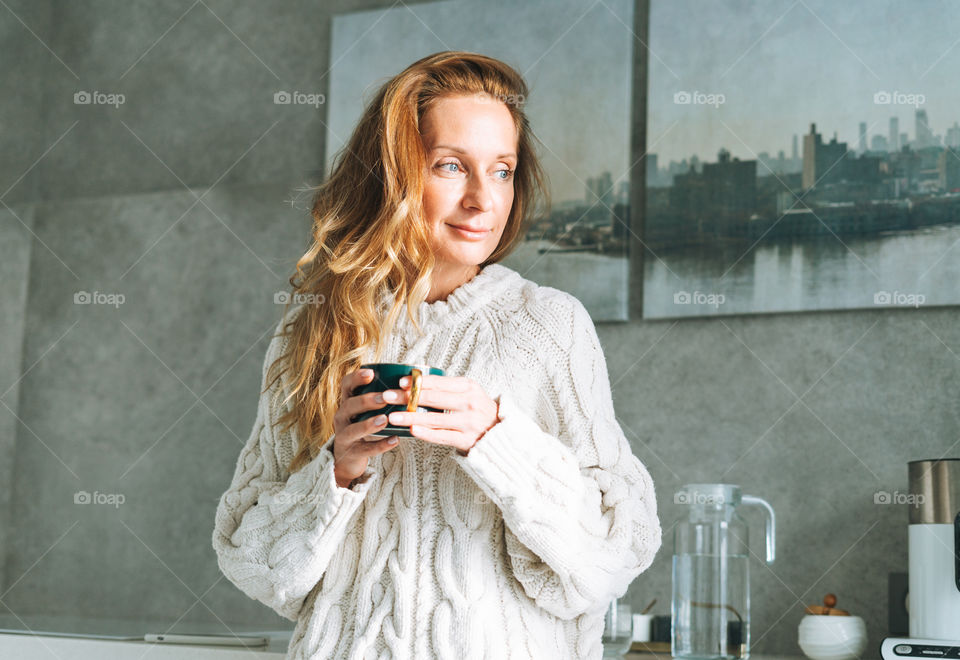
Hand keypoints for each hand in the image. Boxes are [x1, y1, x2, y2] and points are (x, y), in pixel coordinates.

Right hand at [330, 368, 401, 487]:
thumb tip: (408, 382)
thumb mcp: (364, 411)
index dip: (356, 378)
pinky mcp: (352, 453)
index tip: (371, 373)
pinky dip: (381, 445)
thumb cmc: (362, 427)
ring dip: (369, 424)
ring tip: (385, 420)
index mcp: (347, 402)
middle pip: (349, 405)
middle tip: (384, 398)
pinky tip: (395, 440)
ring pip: (353, 429)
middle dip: (366, 400)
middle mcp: (342, 417)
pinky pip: (366, 449)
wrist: (348, 458)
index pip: (346, 385)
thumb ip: (379, 398)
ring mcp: (345, 436)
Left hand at [383, 373, 498, 455]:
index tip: (400, 382)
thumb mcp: (468, 390)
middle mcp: (468, 403)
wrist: (499, 431)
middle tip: (387, 396)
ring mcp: (467, 422)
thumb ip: (446, 384)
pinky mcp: (465, 439)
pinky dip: (426, 433)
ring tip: (392, 417)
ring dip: (410, 417)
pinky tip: (411, 430)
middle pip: (432, 399)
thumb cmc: (477, 408)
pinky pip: (441, 436)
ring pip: (433, 419)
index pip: (438, 382)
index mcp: (468, 386)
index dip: (417, 382)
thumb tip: (417, 373)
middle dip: (407, 397)